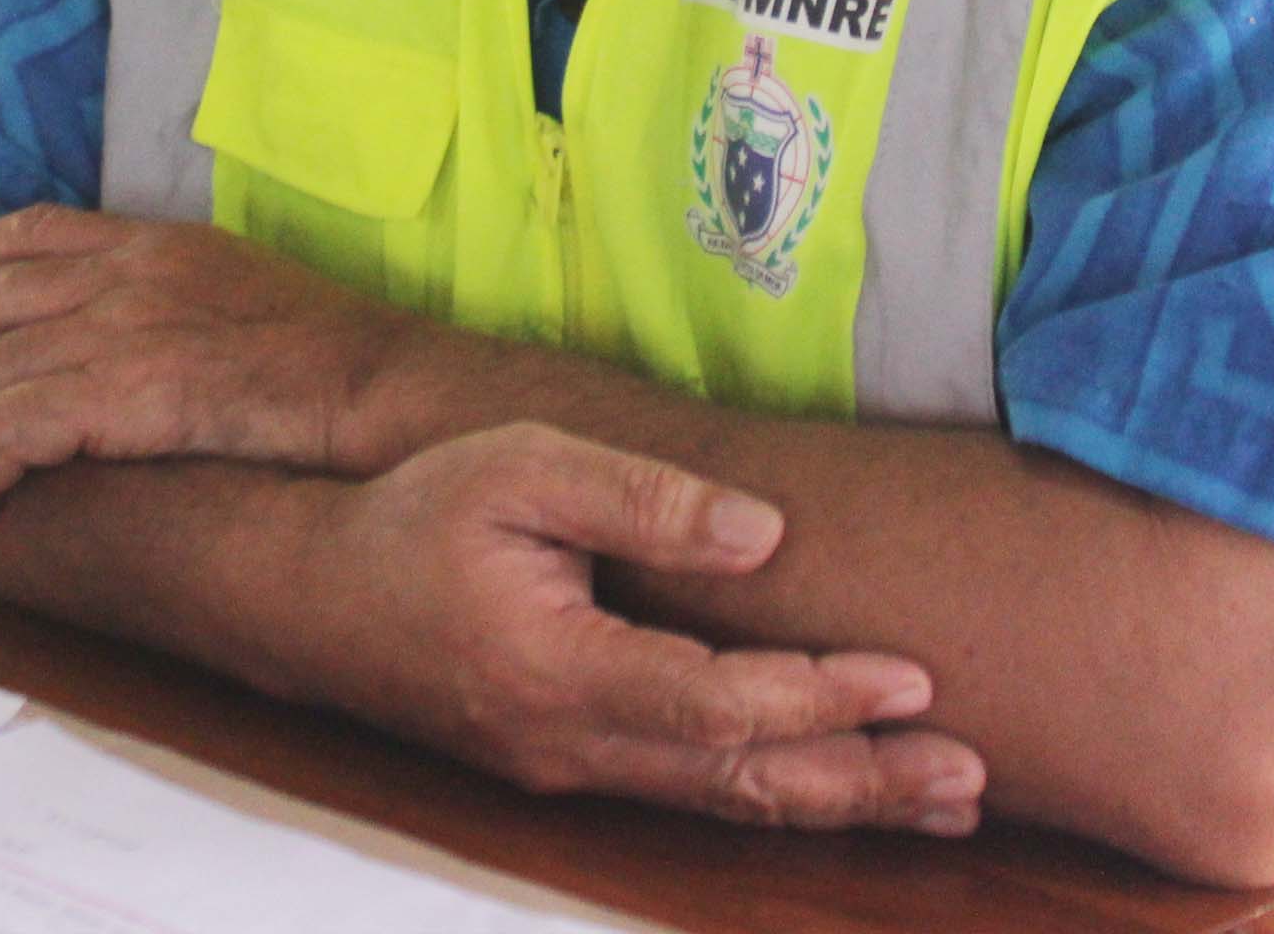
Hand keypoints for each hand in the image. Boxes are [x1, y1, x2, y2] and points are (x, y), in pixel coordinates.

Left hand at [0, 204, 417, 518]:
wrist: (391, 389)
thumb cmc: (334, 359)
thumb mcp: (240, 293)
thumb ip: (169, 295)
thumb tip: (125, 327)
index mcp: (150, 242)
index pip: (20, 233)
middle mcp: (124, 273)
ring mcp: (123, 327)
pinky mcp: (128, 391)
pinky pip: (13, 426)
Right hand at [294, 421, 985, 833]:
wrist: (303, 594)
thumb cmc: (410, 513)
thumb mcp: (517, 469)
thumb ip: (640, 497)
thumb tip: (765, 536)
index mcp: (558, 668)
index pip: (717, 703)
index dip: (820, 696)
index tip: (912, 677)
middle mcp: (569, 745)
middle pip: (741, 782)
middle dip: (863, 780)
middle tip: (971, 772)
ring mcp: (567, 771)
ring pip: (724, 804)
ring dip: (837, 800)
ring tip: (945, 797)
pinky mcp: (566, 771)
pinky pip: (691, 796)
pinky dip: (778, 792)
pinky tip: (837, 785)